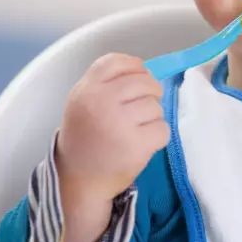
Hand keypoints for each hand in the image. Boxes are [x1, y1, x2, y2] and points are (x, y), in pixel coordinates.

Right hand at [55, 53, 168, 241]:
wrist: (79, 180)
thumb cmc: (86, 139)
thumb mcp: (82, 103)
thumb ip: (105, 83)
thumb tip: (144, 71)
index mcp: (86, 90)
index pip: (118, 61)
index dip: (135, 68)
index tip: (138, 80)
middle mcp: (101, 103)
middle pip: (144, 82)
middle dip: (150, 93)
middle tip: (141, 110)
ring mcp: (119, 124)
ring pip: (156, 105)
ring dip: (153, 117)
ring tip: (136, 129)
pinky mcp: (136, 145)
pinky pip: (163, 129)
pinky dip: (157, 136)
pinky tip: (143, 143)